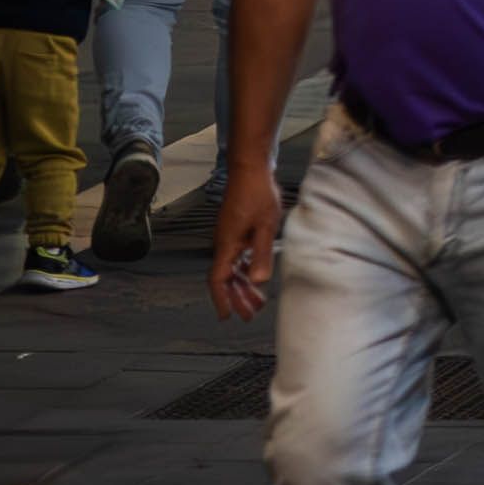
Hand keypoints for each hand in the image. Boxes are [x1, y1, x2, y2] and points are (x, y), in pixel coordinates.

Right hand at [209, 159, 285, 321]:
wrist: (251, 168)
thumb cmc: (257, 192)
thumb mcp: (265, 225)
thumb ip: (261, 254)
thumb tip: (258, 281)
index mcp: (227, 244)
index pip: (218, 279)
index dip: (222, 300)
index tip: (228, 316)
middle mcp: (224, 243)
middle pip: (225, 278)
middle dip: (236, 298)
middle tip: (249, 315)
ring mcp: (229, 236)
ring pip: (232, 268)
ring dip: (242, 285)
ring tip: (257, 301)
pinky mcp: (236, 230)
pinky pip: (237, 257)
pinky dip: (245, 270)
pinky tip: (256, 276)